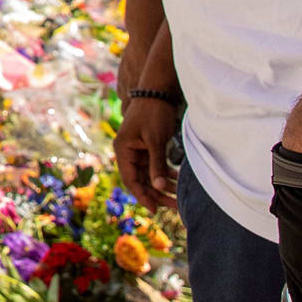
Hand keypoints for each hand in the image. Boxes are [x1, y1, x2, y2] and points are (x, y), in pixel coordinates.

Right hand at [115, 96, 178, 211]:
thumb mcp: (155, 140)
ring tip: (178, 198)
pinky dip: (165, 173)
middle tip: (174, 206)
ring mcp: (138, 149)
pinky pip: (155, 165)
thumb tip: (158, 188)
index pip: (131, 179)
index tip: (156, 210)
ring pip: (149, 174)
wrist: (158, 91)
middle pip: (141, 179)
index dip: (143, 195)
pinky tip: (177, 180)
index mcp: (123, 149)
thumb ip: (156, 164)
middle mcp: (128, 151)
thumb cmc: (153, 113)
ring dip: (163, 185)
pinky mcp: (148, 146)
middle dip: (156, 193)